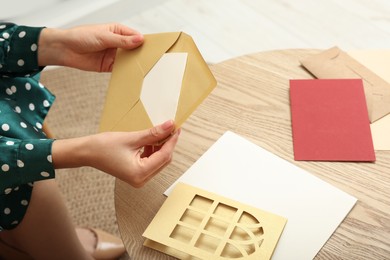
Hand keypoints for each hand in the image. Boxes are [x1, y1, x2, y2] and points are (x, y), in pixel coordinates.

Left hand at [38, 23, 143, 71]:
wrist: (65, 49)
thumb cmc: (80, 36)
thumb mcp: (104, 37)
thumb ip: (122, 40)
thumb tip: (140, 39)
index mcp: (117, 31)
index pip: (135, 36)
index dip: (144, 42)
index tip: (153, 48)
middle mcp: (117, 43)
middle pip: (134, 49)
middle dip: (141, 54)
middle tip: (150, 60)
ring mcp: (113, 55)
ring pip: (129, 60)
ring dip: (134, 64)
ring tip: (142, 69)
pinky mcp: (109, 66)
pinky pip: (121, 69)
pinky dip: (126, 72)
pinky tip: (131, 74)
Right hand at [52, 120, 179, 186]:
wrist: (87, 152)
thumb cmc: (104, 146)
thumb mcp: (132, 138)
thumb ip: (154, 133)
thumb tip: (170, 126)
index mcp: (140, 173)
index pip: (164, 156)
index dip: (172, 141)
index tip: (176, 128)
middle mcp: (141, 180)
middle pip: (164, 160)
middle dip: (168, 143)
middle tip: (170, 127)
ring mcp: (139, 178)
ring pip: (159, 160)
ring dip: (160, 146)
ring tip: (159, 132)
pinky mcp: (136, 174)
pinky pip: (151, 161)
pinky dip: (153, 150)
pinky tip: (150, 140)